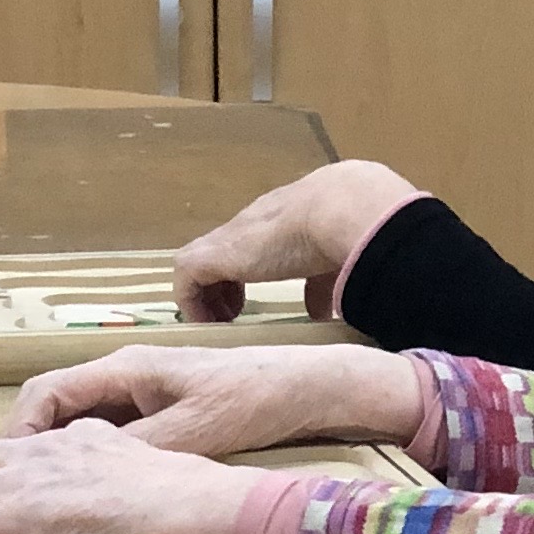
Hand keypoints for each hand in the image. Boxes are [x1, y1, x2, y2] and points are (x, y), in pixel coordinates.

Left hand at [0, 422, 263, 533]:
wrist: (188, 506)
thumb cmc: (182, 501)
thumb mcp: (137, 472)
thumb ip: (110, 480)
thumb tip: (104, 508)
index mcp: (72, 438)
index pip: (14, 451)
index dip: (6, 487)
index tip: (22, 525)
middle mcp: (41, 449)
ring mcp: (26, 478)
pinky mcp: (20, 512)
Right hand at [6, 343, 424, 455]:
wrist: (302, 387)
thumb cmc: (250, 399)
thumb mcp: (192, 431)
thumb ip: (138, 450)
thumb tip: (84, 476)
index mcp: (123, 370)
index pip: (45, 392)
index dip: (17, 429)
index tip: (8, 467)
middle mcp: (124, 375)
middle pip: (53, 406)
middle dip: (26, 446)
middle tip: (11, 490)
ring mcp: (140, 392)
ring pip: (76, 420)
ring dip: (54, 455)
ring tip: (40, 497)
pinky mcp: (158, 410)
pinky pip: (104, 431)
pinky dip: (85, 458)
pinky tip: (88, 491)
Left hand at [173, 161, 428, 323]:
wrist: (342, 209)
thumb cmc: (347, 231)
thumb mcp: (334, 263)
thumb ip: (323, 287)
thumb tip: (325, 313)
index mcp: (278, 222)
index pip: (250, 246)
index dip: (244, 275)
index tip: (248, 305)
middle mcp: (250, 226)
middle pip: (220, 253)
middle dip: (221, 286)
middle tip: (231, 317)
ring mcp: (230, 237)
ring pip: (198, 263)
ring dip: (205, 295)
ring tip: (220, 323)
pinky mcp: (214, 253)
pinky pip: (186, 278)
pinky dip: (193, 303)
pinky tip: (211, 323)